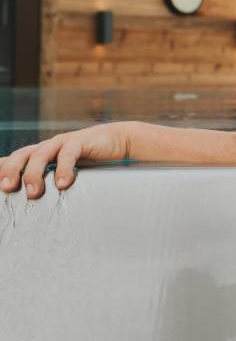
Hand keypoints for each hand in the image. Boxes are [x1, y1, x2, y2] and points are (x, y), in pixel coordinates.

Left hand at [0, 123, 132, 199]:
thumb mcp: (67, 170)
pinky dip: (63, 169)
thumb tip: (38, 201)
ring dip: (33, 174)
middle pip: (21, 155)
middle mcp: (48, 146)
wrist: (119, 139)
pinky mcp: (81, 141)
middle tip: (7, 187)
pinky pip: (68, 155)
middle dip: (11, 171)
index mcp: (41, 153)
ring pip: (40, 155)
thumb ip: (52, 180)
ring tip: (34, 193)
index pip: (14, 159)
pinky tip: (63, 184)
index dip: (1, 168)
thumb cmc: (91, 159)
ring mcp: (63, 142)